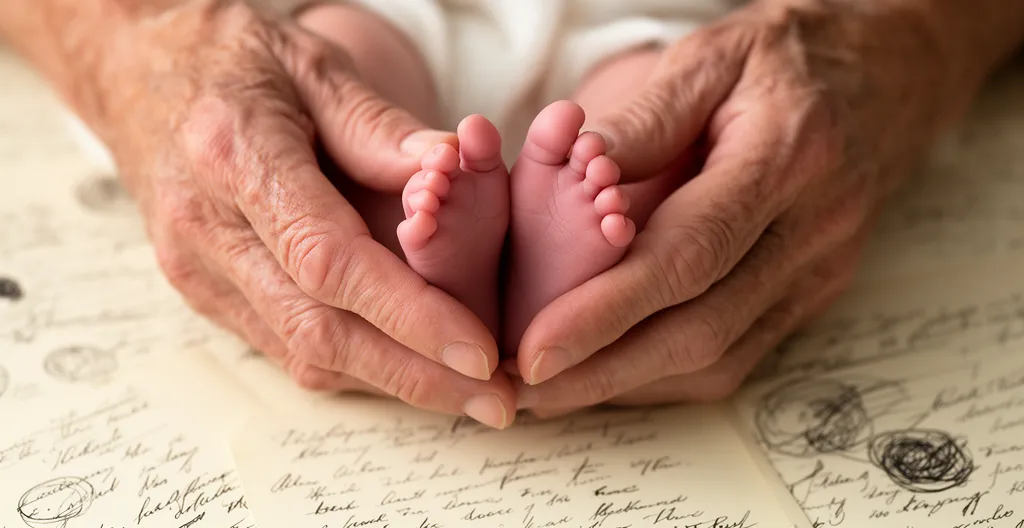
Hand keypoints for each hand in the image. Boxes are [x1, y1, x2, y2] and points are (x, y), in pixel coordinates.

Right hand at [89, 1, 514, 426]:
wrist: (140, 72)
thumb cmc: (236, 60)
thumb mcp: (315, 65)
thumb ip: (381, 126)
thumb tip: (456, 168)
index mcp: (233, 155)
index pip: (327, 259)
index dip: (407, 314)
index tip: (478, 350)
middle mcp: (204, 227)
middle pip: (317, 329)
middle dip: (414, 375)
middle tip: (496, 401)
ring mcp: (196, 269)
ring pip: (301, 353)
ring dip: (392, 382)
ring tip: (470, 394)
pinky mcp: (204, 291)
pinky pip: (285, 346)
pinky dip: (355, 364)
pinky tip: (411, 367)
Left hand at [513, 0, 1000, 412]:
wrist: (888, 74)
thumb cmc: (785, 60)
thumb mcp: (712, 56)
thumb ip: (646, 116)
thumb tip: (576, 167)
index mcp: (786, 156)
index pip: (688, 252)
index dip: (608, 310)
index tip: (535, 348)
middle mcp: (813, 228)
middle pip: (703, 327)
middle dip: (604, 369)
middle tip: (525, 389)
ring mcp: (820, 270)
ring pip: (720, 356)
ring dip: (630, 383)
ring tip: (552, 389)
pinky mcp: (813, 293)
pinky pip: (738, 354)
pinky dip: (667, 373)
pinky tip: (612, 369)